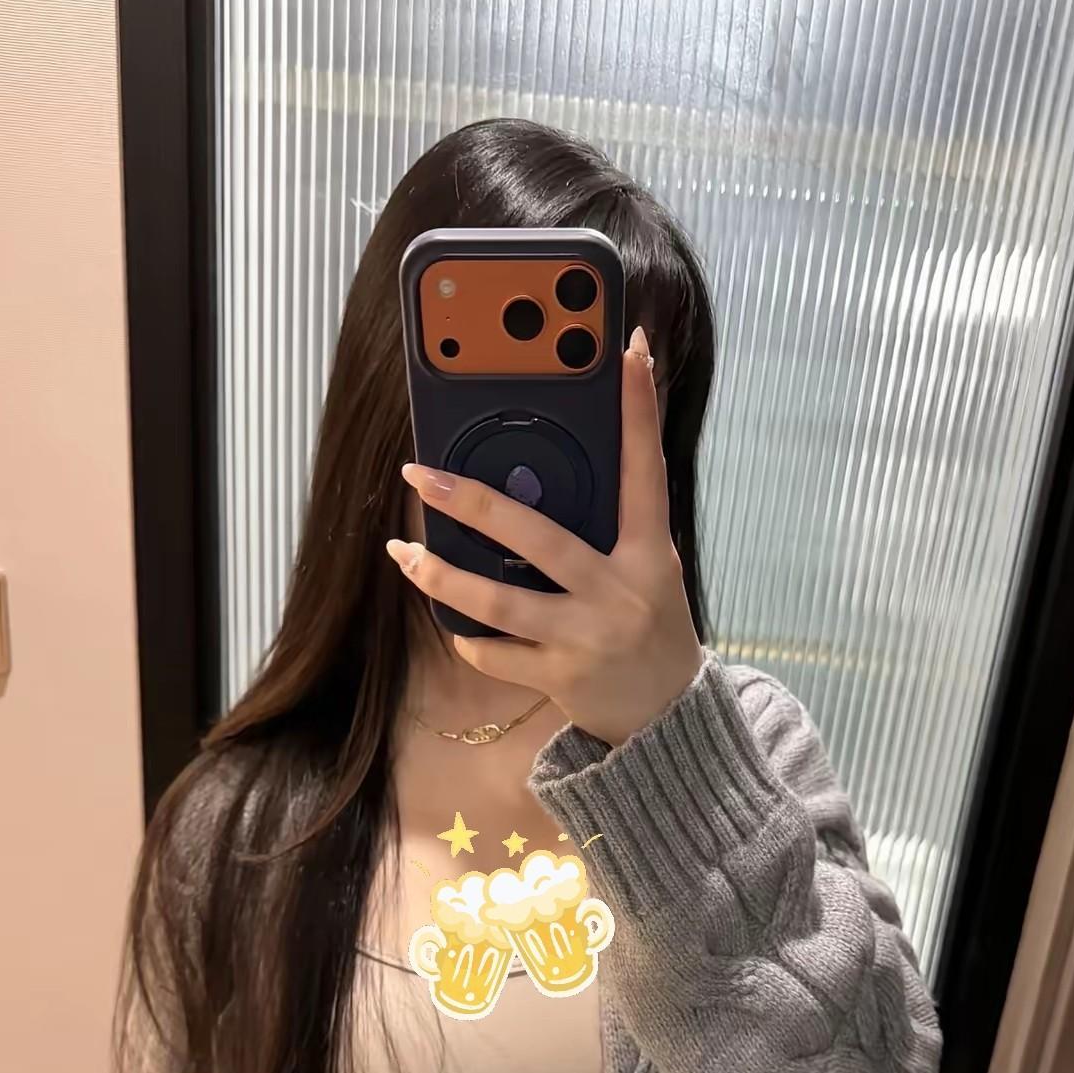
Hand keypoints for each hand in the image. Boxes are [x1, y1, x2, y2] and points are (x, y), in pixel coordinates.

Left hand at [388, 326, 704, 747]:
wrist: (669, 719)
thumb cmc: (651, 628)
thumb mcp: (649, 571)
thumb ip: (609, 528)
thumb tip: (547, 472)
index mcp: (649, 553)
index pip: (644, 470)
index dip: (639, 411)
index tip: (626, 352)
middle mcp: (617, 591)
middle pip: (537, 537)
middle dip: (472, 503)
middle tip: (420, 473)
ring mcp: (586, 637)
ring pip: (498, 602)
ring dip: (441, 578)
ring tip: (403, 552)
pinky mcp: (560, 678)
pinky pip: (495, 653)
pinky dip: (469, 637)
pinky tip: (453, 622)